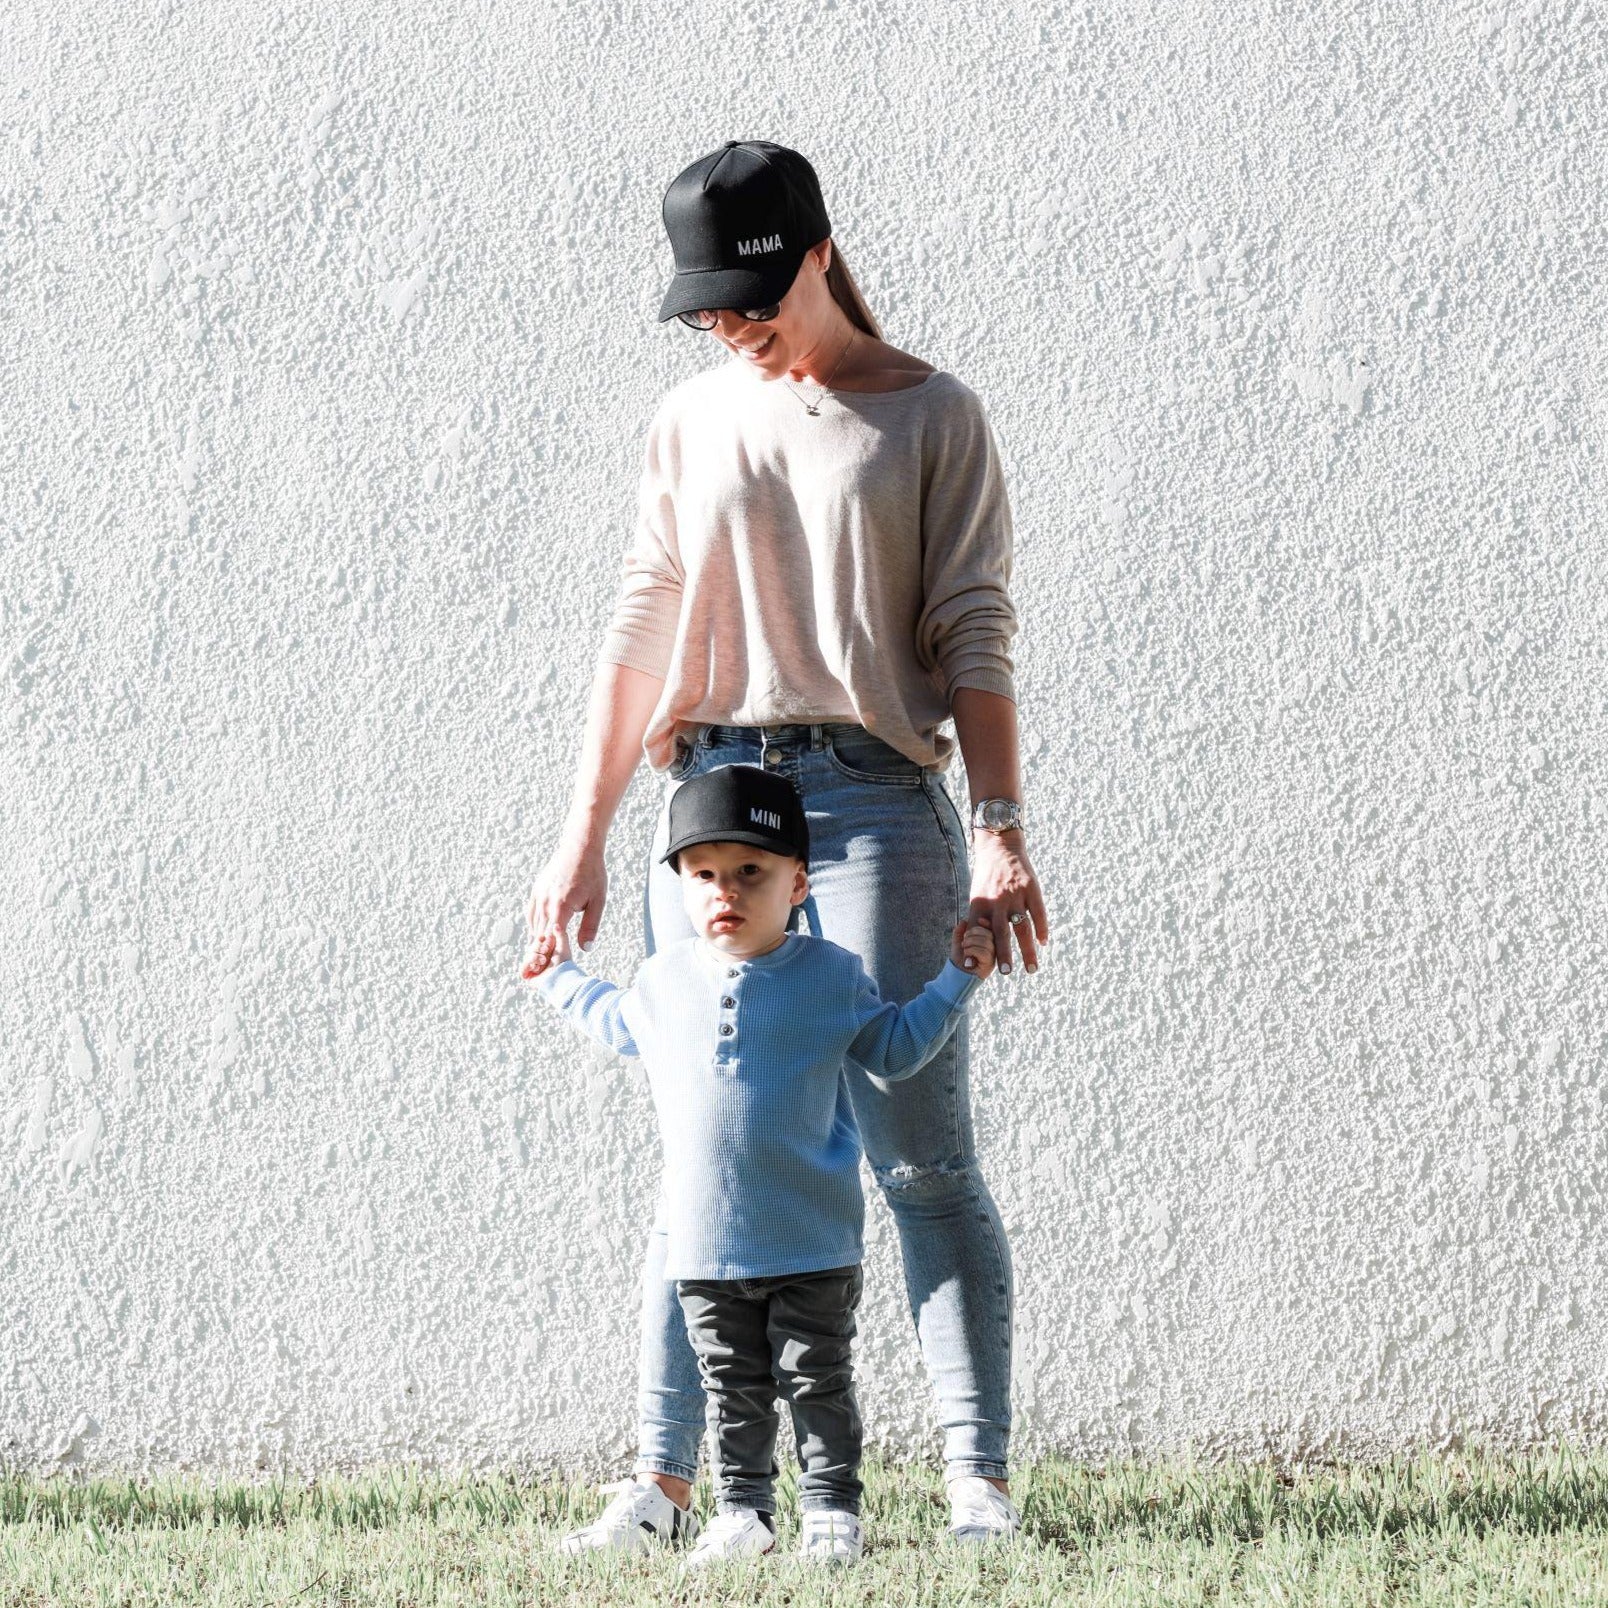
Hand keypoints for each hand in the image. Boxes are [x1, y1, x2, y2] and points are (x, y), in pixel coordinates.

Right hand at [520, 837, 604, 980]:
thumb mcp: (598, 901)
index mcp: (561, 907)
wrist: (579, 847)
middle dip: (538, 955)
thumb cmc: (592, 873)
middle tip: (535, 975)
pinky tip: (537, 936)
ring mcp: (538, 896)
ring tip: (535, 961)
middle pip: (539, 936)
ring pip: (534, 926)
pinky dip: (534, 928)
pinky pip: (531, 915)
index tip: (551, 971)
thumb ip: (590, 926)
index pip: (553, 939)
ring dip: (535, 943)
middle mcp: (546, 903)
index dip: (551, 956)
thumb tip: (586, 949)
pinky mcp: (536, 891)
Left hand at [951, 920, 996, 979]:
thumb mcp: (958, 942)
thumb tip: (964, 921)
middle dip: (974, 933)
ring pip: (987, 942)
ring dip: (971, 942)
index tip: (979, 920)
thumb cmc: (960, 960)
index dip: (987, 923)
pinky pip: (984, 952)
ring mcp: (992, 957)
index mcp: (988, 942)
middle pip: (990, 934)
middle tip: (965, 940)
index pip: (993, 929)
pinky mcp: (989, 965)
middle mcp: (993, 949)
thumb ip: (960, 932)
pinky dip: (972, 950)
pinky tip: (967, 954)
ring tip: (964, 948)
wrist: (956, 975)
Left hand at [968, 829, 1048, 976]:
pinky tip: (1043, 942)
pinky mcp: (1031, 888)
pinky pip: (1038, 912)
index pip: (978, 931)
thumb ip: (977, 917)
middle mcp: (997, 900)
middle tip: (1006, 973)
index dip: (975, 948)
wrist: (1000, 846)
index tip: (973, 967)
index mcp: (980, 902)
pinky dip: (1042, 928)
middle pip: (1001, 933)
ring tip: (1031, 968)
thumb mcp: (976, 894)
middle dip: (1004, 954)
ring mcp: (1016, 894)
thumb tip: (973, 942)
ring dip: (1027, 949)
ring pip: (1023, 927)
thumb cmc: (986, 876)